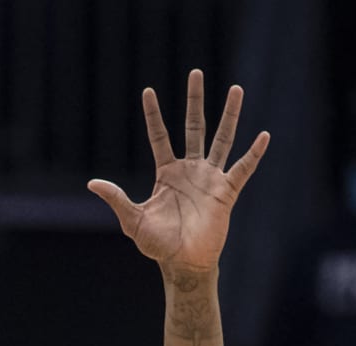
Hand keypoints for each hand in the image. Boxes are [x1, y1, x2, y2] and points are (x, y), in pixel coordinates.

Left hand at [89, 70, 269, 271]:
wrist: (182, 263)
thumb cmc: (157, 244)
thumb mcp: (132, 220)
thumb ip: (116, 198)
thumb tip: (92, 182)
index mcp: (167, 173)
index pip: (159, 136)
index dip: (153, 115)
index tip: (148, 90)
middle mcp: (190, 169)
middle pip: (194, 126)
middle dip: (194, 101)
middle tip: (196, 72)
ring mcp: (210, 178)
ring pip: (222, 139)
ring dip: (230, 115)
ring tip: (236, 89)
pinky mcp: (227, 191)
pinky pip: (243, 169)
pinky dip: (253, 154)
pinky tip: (263, 136)